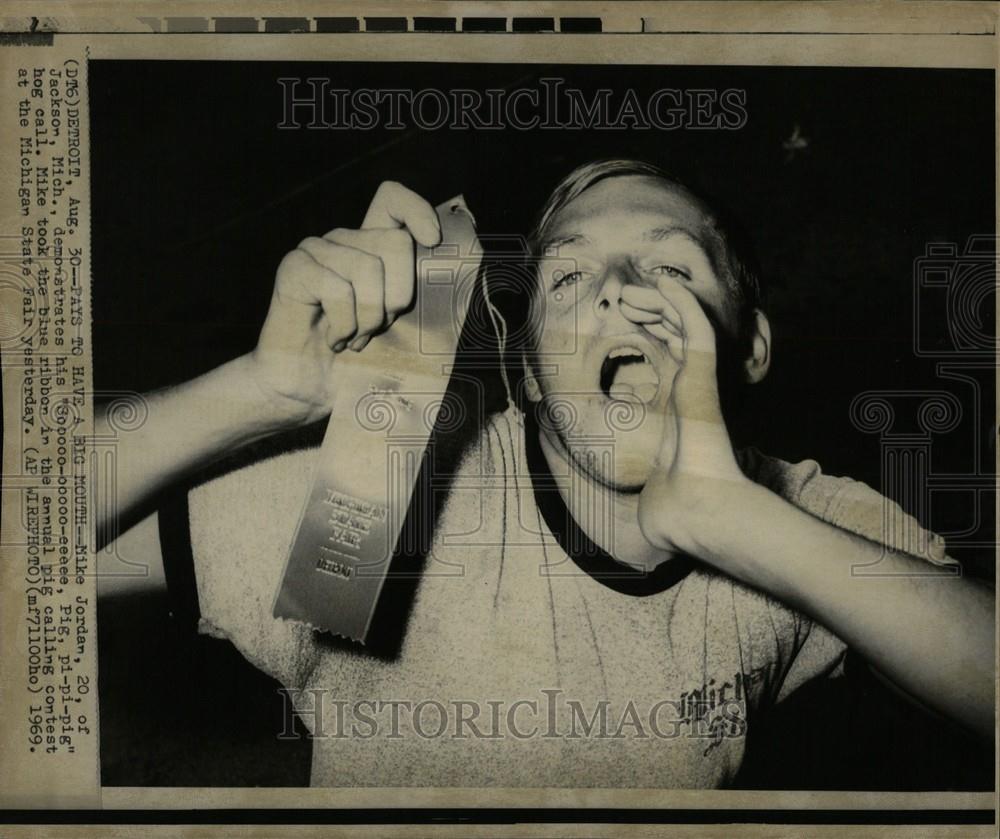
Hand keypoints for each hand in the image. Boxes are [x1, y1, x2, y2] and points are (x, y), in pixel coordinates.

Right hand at [244, 181, 440, 428]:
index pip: (391, 200)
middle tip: (377, 328)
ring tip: (354, 338)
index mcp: (370, 247)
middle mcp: (343, 240)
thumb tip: (454, 275)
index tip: (431, 242)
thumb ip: (415, 294)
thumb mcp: (399, 326)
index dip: (416, 211)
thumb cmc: (357, 360)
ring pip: (368, 268)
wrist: (309, 389)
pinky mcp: (294, 267)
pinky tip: (333, 340)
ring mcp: (316, 250)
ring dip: (368, 318)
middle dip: (398, 296)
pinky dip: (343, 325)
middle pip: (395, 242)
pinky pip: (337, 288)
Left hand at [620, 277, 749, 554]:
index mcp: (677, 408)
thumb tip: (570, 458)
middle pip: (675, 337)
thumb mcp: (630, 474)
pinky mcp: (704, 375)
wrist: (694, 511)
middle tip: (624, 299)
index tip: (623, 320)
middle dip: (650, 314)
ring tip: (629, 292)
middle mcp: (689, 391)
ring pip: (684, 325)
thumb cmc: (666, 506)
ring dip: (658, 302)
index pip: (668, 358)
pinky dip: (681, 301)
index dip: (650, 334)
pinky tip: (662, 283)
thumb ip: (613, 462)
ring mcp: (699, 381)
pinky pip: (697, 326)